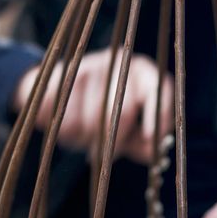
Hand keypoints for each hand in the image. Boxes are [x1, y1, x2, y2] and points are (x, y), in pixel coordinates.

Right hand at [11, 48, 173, 164]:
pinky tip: (70, 129)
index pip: (158, 89)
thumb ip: (144, 143)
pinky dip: (71, 133)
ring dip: (90, 139)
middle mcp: (118, 62)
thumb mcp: (127, 129)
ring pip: (94, 119)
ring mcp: (89, 66)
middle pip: (124, 110)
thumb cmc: (103, 115)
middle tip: (108, 154)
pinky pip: (70, 118)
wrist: (58, 96)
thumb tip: (157, 154)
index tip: (149, 137)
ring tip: (87, 138)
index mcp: (141, 71)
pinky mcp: (63, 76)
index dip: (157, 115)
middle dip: (117, 140)